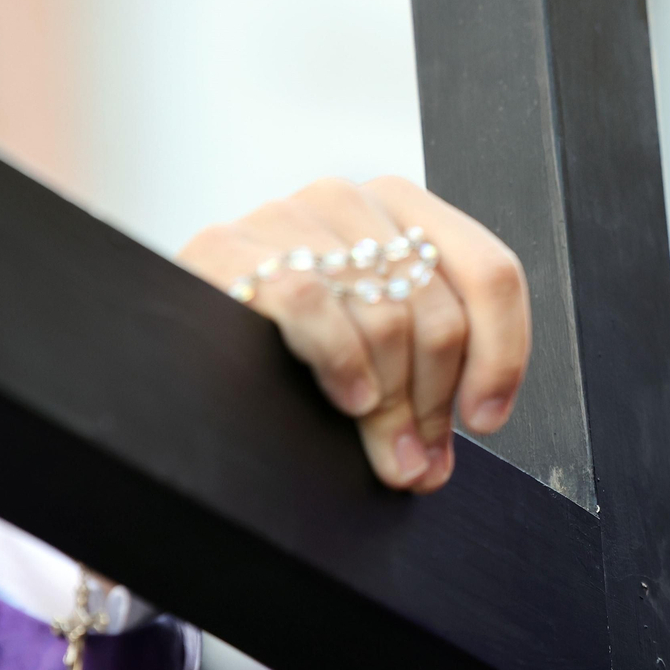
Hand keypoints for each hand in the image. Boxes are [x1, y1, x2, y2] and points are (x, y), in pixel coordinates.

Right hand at [178, 176, 529, 492]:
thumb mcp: (373, 352)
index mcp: (405, 211)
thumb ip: (418, 391)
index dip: (503, 355)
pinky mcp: (228, 247)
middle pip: (440, 315)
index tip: (486, 422)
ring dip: (394, 405)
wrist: (166, 333)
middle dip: (436, 405)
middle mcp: (352, 201)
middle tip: (418, 463)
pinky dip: (341, 360)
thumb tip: (429, 467)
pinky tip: (348, 399)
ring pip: (387, 319)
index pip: (492, 273)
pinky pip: (312, 304)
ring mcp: (288, 217)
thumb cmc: (283, 344)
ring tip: (385, 454)